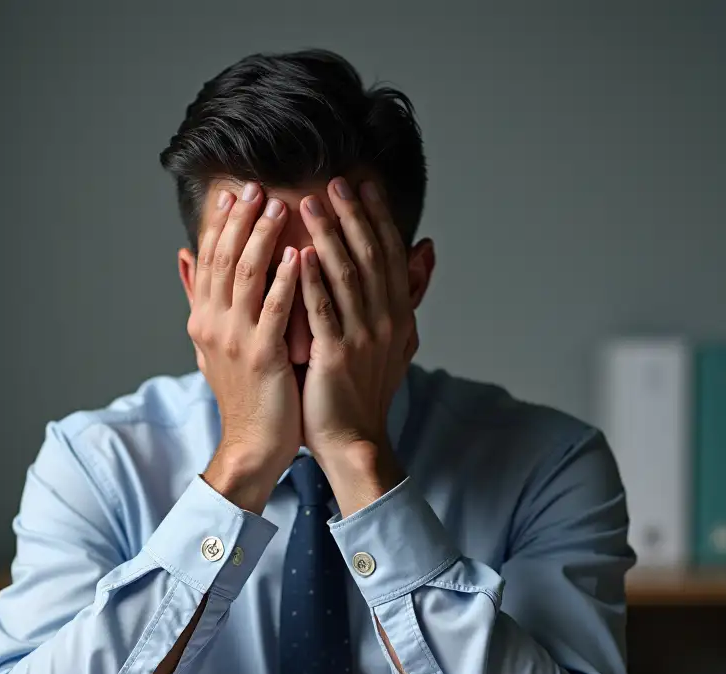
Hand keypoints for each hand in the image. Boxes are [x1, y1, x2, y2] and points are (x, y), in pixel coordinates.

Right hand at [189, 183, 300, 513]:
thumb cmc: (243, 394)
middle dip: (240, 220)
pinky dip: (285, 279)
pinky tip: (299, 254)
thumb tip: (183, 256)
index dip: (218, 225)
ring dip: (262, 237)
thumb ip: (200, 299)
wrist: (252, 444)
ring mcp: (235, 340)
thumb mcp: (212, 344)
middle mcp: (212, 324)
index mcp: (202, 319)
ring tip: (279, 206)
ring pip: (246, 275)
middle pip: (224, 259)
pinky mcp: (262, 356)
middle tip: (256, 186)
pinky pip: (274, 309)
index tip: (233, 193)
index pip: (207, 260)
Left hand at [298, 179, 416, 514]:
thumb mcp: (399, 340)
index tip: (362, 184)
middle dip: (352, 216)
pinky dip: (310, 281)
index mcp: (399, 316)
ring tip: (308, 204)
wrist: (355, 441)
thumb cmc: (366, 391)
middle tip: (333, 181)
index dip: (378, 216)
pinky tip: (297, 255)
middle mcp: (385, 323)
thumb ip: (409, 294)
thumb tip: (428, 248)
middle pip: (370, 257)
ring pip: (345, 277)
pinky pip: (322, 311)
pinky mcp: (334, 357)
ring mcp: (361, 340)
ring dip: (328, 237)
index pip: (391, 254)